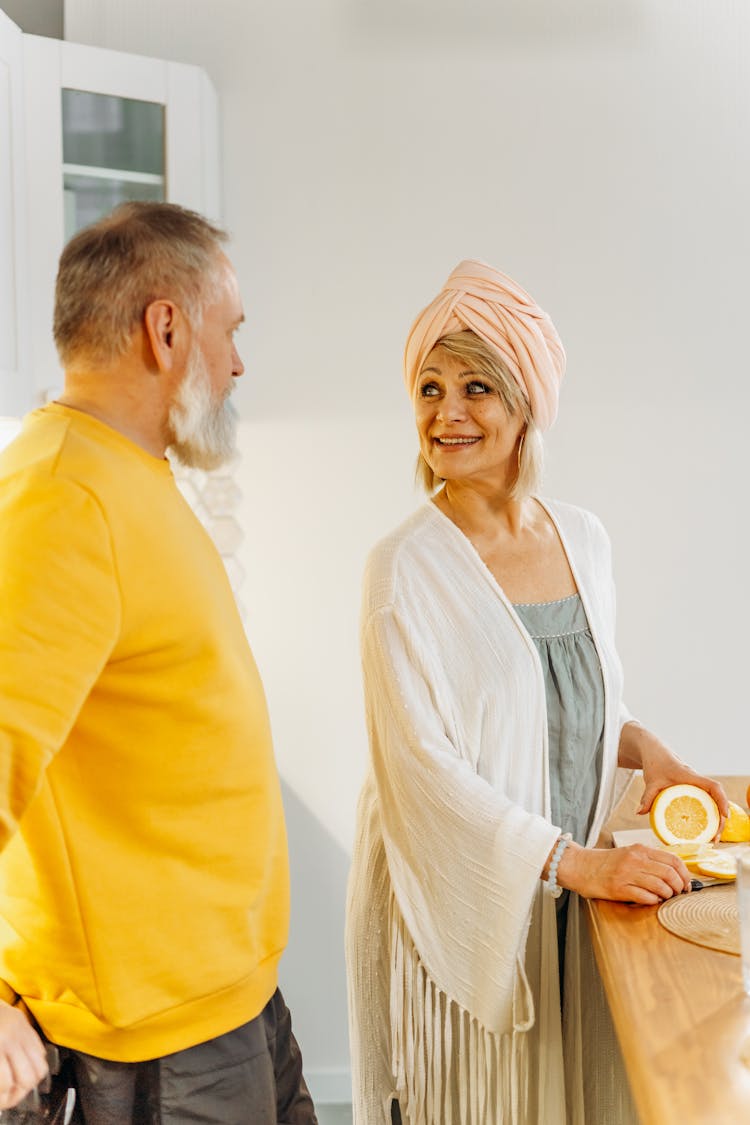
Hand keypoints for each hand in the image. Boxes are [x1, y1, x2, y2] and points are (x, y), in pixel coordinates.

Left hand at [0, 1000, 48, 1109]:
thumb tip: (2, 1090)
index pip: (7, 1083)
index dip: (4, 1098)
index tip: (1, 1101)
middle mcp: (13, 1039)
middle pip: (28, 1077)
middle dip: (19, 1094)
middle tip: (10, 1098)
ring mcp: (24, 1032)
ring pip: (40, 1067)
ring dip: (31, 1081)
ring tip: (20, 1085)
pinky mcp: (30, 1028)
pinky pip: (42, 1052)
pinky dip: (35, 1065)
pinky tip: (24, 1068)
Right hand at [558, 840, 691, 904]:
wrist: (580, 866)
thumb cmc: (606, 863)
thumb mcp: (629, 854)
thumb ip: (649, 860)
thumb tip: (674, 874)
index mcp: (640, 850)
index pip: (673, 860)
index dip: (685, 874)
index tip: (687, 884)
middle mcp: (635, 860)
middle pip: (670, 874)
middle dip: (679, 887)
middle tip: (678, 894)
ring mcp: (627, 874)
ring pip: (661, 887)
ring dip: (667, 896)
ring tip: (663, 897)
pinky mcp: (619, 889)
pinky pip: (646, 897)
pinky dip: (653, 901)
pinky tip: (650, 900)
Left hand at [618, 722, 728, 836]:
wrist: (655, 753)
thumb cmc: (656, 764)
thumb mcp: (651, 782)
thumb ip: (646, 797)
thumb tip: (639, 813)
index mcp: (691, 777)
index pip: (713, 787)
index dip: (721, 801)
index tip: (725, 816)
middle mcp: (698, 782)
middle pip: (717, 799)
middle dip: (720, 819)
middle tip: (715, 838)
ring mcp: (697, 787)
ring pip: (713, 803)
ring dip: (716, 819)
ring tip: (712, 839)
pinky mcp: (694, 791)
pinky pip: (706, 803)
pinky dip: (708, 816)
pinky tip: (703, 831)